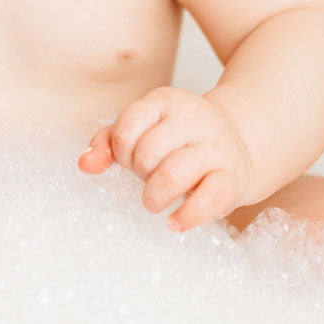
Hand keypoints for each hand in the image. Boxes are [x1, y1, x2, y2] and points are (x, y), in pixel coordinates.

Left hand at [78, 87, 252, 231]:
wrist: (238, 142)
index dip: (121, 151)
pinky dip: (187, 216)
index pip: (127, 128)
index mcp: (167, 101)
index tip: (131, 159)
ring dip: (154, 196)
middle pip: (147, 153)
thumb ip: (108, 142)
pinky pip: (210, 199)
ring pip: (174, 174)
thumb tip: (85, 164)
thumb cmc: (177, 140)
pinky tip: (175, 223)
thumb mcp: (143, 129)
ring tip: (154, 201)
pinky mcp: (233, 177)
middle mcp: (195, 119)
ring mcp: (217, 148)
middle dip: (139, 172)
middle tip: (148, 177)